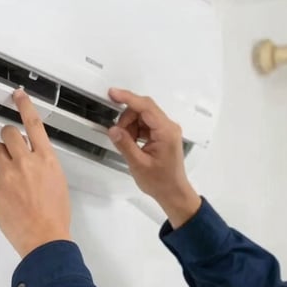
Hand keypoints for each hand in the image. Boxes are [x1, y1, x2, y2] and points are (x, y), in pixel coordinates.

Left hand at [0, 90, 71, 257]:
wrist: (45, 239)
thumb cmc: (55, 215)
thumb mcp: (58, 181)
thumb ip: (43, 164)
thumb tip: (32, 156)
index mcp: (47, 159)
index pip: (34, 124)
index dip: (25, 105)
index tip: (18, 95)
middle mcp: (26, 162)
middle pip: (8, 132)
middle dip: (8, 137)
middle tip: (11, 149)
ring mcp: (8, 174)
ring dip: (1, 157)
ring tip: (10, 175)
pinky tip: (5, 189)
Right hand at [107, 88, 200, 227]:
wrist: (173, 192)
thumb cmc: (161, 181)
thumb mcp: (138, 164)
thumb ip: (125, 144)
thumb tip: (113, 130)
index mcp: (166, 132)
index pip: (146, 107)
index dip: (128, 98)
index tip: (113, 94)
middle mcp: (169, 127)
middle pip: (143, 109)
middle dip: (127, 118)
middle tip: (118, 134)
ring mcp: (167, 130)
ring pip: (143, 117)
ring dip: (130, 126)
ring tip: (127, 144)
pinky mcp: (163, 135)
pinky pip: (145, 125)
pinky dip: (135, 131)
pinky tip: (132, 143)